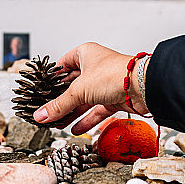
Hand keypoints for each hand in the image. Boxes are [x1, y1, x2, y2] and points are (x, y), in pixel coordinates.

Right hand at [33, 42, 149, 134]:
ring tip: (58, 124)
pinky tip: (76, 129)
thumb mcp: (79, 90)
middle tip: (47, 111)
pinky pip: (96, 110)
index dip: (52, 78)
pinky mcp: (113, 98)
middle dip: (61, 101)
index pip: (63, 65)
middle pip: (72, 86)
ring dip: (72, 113)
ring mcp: (105, 83)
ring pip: (84, 99)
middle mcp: (95, 67)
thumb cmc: (115, 74)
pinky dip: (87, 120)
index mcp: (85, 54)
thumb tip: (41, 115)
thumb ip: (58, 105)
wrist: (143, 87)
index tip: (41, 91)